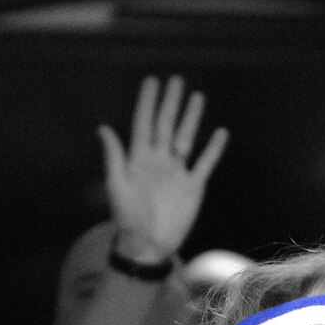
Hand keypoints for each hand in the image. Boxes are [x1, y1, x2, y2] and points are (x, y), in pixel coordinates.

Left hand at [98, 75, 229, 263]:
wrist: (148, 244)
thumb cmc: (128, 217)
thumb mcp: (117, 185)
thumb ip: (114, 156)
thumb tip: (103, 128)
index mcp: (139, 158)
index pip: (143, 123)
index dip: (147, 102)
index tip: (152, 81)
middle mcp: (159, 160)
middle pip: (167, 125)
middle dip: (171, 102)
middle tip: (176, 80)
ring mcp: (177, 171)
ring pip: (187, 137)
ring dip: (192, 118)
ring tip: (198, 97)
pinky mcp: (193, 185)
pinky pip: (205, 162)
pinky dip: (213, 148)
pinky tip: (220, 132)